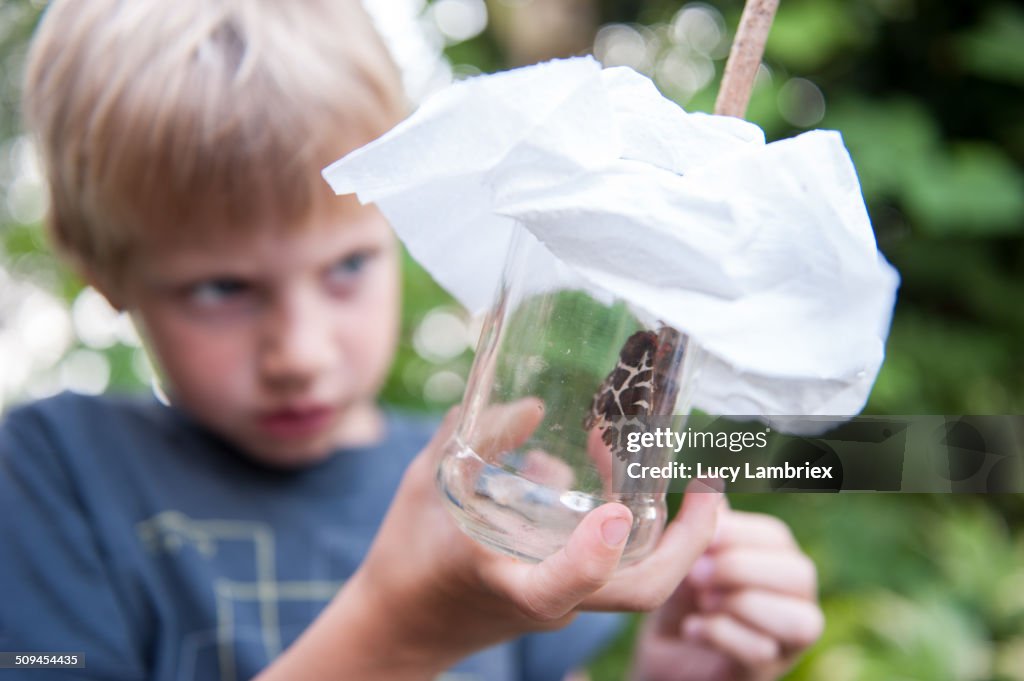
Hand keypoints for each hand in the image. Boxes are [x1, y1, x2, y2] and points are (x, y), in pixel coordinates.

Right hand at [355, 401, 720, 667]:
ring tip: (665, 466)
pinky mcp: (566, 593)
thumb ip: (474, 441)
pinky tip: (611, 471)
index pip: (557, 589)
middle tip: (708, 487)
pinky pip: (618, 565)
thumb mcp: (424, 487)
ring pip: (638, 581)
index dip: (593, 557)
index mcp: (502, 580)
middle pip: (635, 593)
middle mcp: (544, 598)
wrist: (403, 622)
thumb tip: (531, 406)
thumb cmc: (407, 554)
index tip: (616, 513)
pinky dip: (634, 521)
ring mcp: (562, 600)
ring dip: (670, 529)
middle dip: (687, 544)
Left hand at [631, 502, 823, 680]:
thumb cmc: (681, 601)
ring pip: (800, 619)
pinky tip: (692, 628)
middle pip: (800, 573)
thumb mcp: (686, 558)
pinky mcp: (765, 673)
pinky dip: (724, 636)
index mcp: (774, 560)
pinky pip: (765, 653)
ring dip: (743, 604)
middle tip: (696, 573)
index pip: (777, 537)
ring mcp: (785, 642)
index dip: (739, 533)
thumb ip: (703, 527)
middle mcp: (793, 600)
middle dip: (743, 568)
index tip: (701, 536)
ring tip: (702, 601)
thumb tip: (709, 484)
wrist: (663, 656)